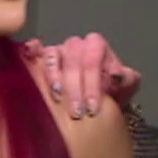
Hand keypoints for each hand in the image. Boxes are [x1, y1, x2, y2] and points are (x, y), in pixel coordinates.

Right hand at [21, 34, 139, 118]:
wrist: (93, 100)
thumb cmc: (109, 92)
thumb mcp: (124, 88)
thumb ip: (126, 80)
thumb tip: (117, 75)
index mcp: (96, 46)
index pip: (94, 56)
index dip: (92, 81)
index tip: (93, 107)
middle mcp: (75, 45)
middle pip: (73, 58)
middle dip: (75, 87)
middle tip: (78, 112)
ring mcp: (56, 51)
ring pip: (52, 56)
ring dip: (54, 78)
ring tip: (57, 99)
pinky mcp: (39, 59)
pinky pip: (33, 53)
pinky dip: (31, 56)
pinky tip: (31, 67)